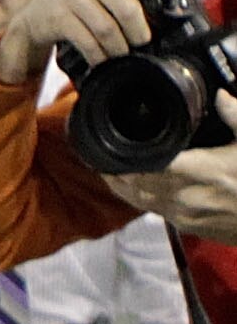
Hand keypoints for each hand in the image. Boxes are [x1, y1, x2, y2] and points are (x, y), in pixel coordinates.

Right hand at [0, 0, 184, 88]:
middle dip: (139, 35)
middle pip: (128, 9)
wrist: (34, 12)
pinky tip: (101, 60)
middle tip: (141, 44)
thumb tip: (169, 17)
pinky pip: (88, 42)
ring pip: (108, 30)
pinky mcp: (58, 15)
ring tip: (120, 55)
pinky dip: (99, 57)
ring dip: (118, 50)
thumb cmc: (83, 1)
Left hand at [106, 98, 236, 239]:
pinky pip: (157, 214)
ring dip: (125, 190)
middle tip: (100, 160)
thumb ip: (236, 116)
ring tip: (110, 174)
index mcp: (198, 171)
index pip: (148, 166)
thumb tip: (220, 94)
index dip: (124, 160)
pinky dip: (142, 202)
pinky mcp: (191, 229)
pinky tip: (138, 191)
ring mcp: (186, 216)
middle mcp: (186, 196)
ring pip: (142, 203)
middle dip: (117, 174)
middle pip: (137, 186)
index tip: (108, 149)